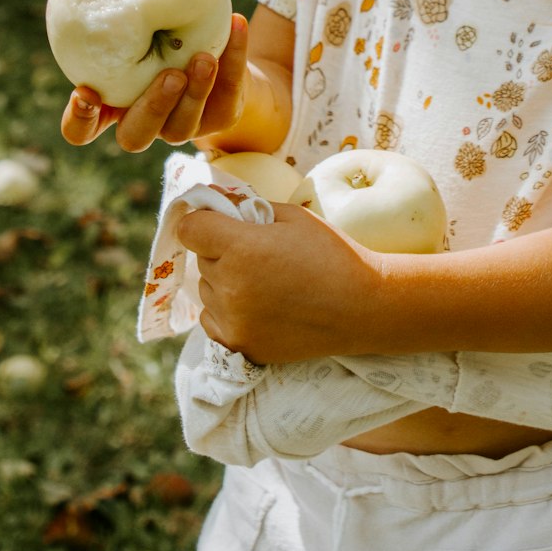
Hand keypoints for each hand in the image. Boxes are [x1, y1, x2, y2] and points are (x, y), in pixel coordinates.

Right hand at [60, 12, 249, 152]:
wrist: (223, 58)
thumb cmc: (167, 32)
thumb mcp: (144, 15)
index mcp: (114, 102)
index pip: (82, 130)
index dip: (80, 119)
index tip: (86, 92)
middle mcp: (145, 121)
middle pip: (135, 136)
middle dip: (152, 107)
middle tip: (169, 76)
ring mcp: (183, 124)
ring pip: (182, 127)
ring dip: (195, 92)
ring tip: (204, 58)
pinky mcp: (220, 116)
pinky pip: (227, 95)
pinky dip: (233, 61)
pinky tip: (236, 27)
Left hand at [177, 201, 385, 362]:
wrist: (361, 307)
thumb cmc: (330, 254)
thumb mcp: (292, 217)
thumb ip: (247, 208)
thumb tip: (215, 204)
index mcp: (242, 248)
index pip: (190, 228)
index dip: (203, 221)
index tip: (220, 223)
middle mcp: (230, 287)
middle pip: (201, 259)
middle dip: (221, 250)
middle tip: (258, 253)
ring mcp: (232, 321)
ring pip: (206, 289)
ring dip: (224, 281)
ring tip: (264, 281)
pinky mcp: (238, 346)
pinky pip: (210, 319)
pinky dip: (225, 310)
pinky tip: (258, 305)